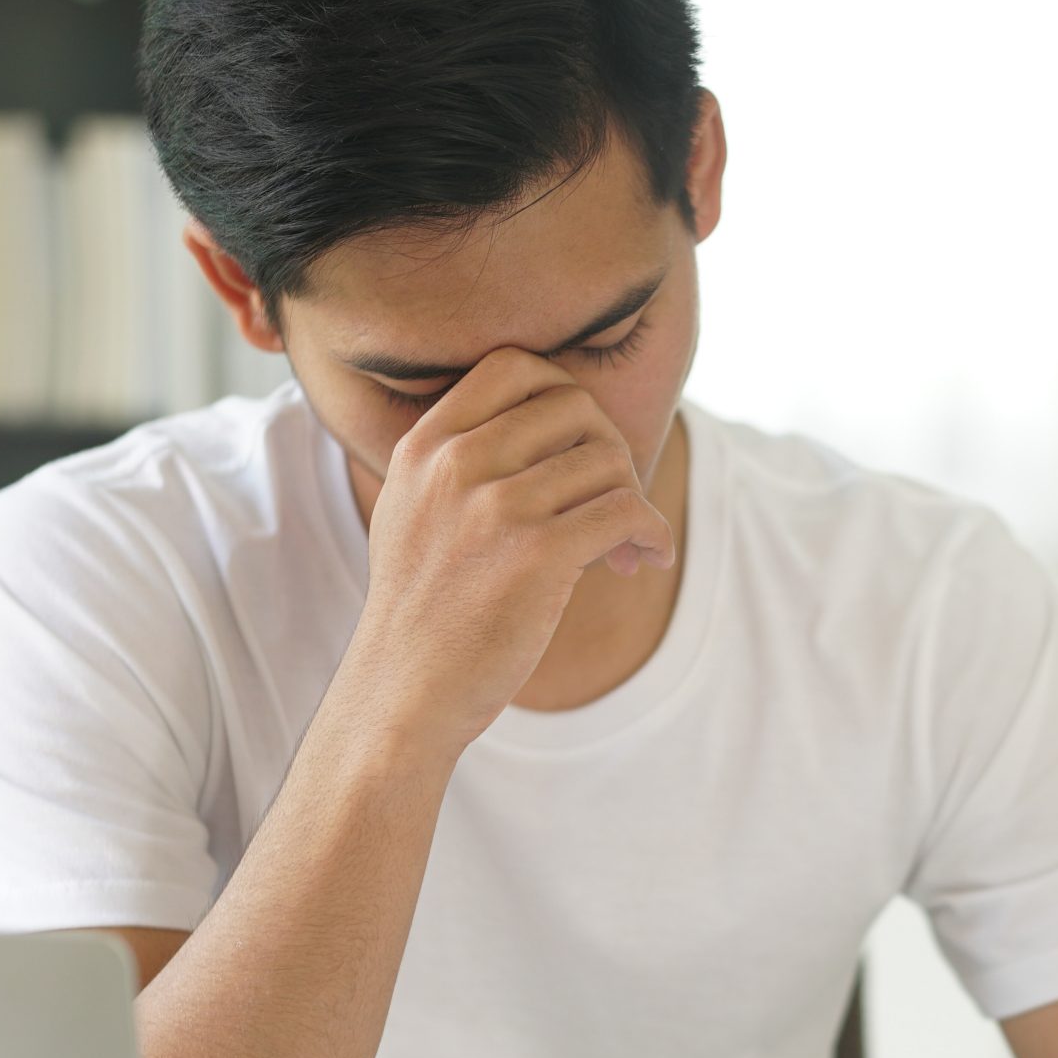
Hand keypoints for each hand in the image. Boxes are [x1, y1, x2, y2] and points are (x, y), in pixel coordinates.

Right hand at [337, 348, 675, 751]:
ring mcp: (496, 507)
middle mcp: (457, 464)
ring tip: (626, 545)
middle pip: (574, 409)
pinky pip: (627, 512)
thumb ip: (463, 460)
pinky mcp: (537, 554)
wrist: (405, 690)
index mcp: (426, 446)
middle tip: (612, 501)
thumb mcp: (413, 510)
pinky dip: (652, 533)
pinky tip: (647, 559)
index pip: (513, 366)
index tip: (580, 442)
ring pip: (607, 462)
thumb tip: (567, 430)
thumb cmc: (424, 609)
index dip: (564, 393)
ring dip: (633, 501)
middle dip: (609, 451)